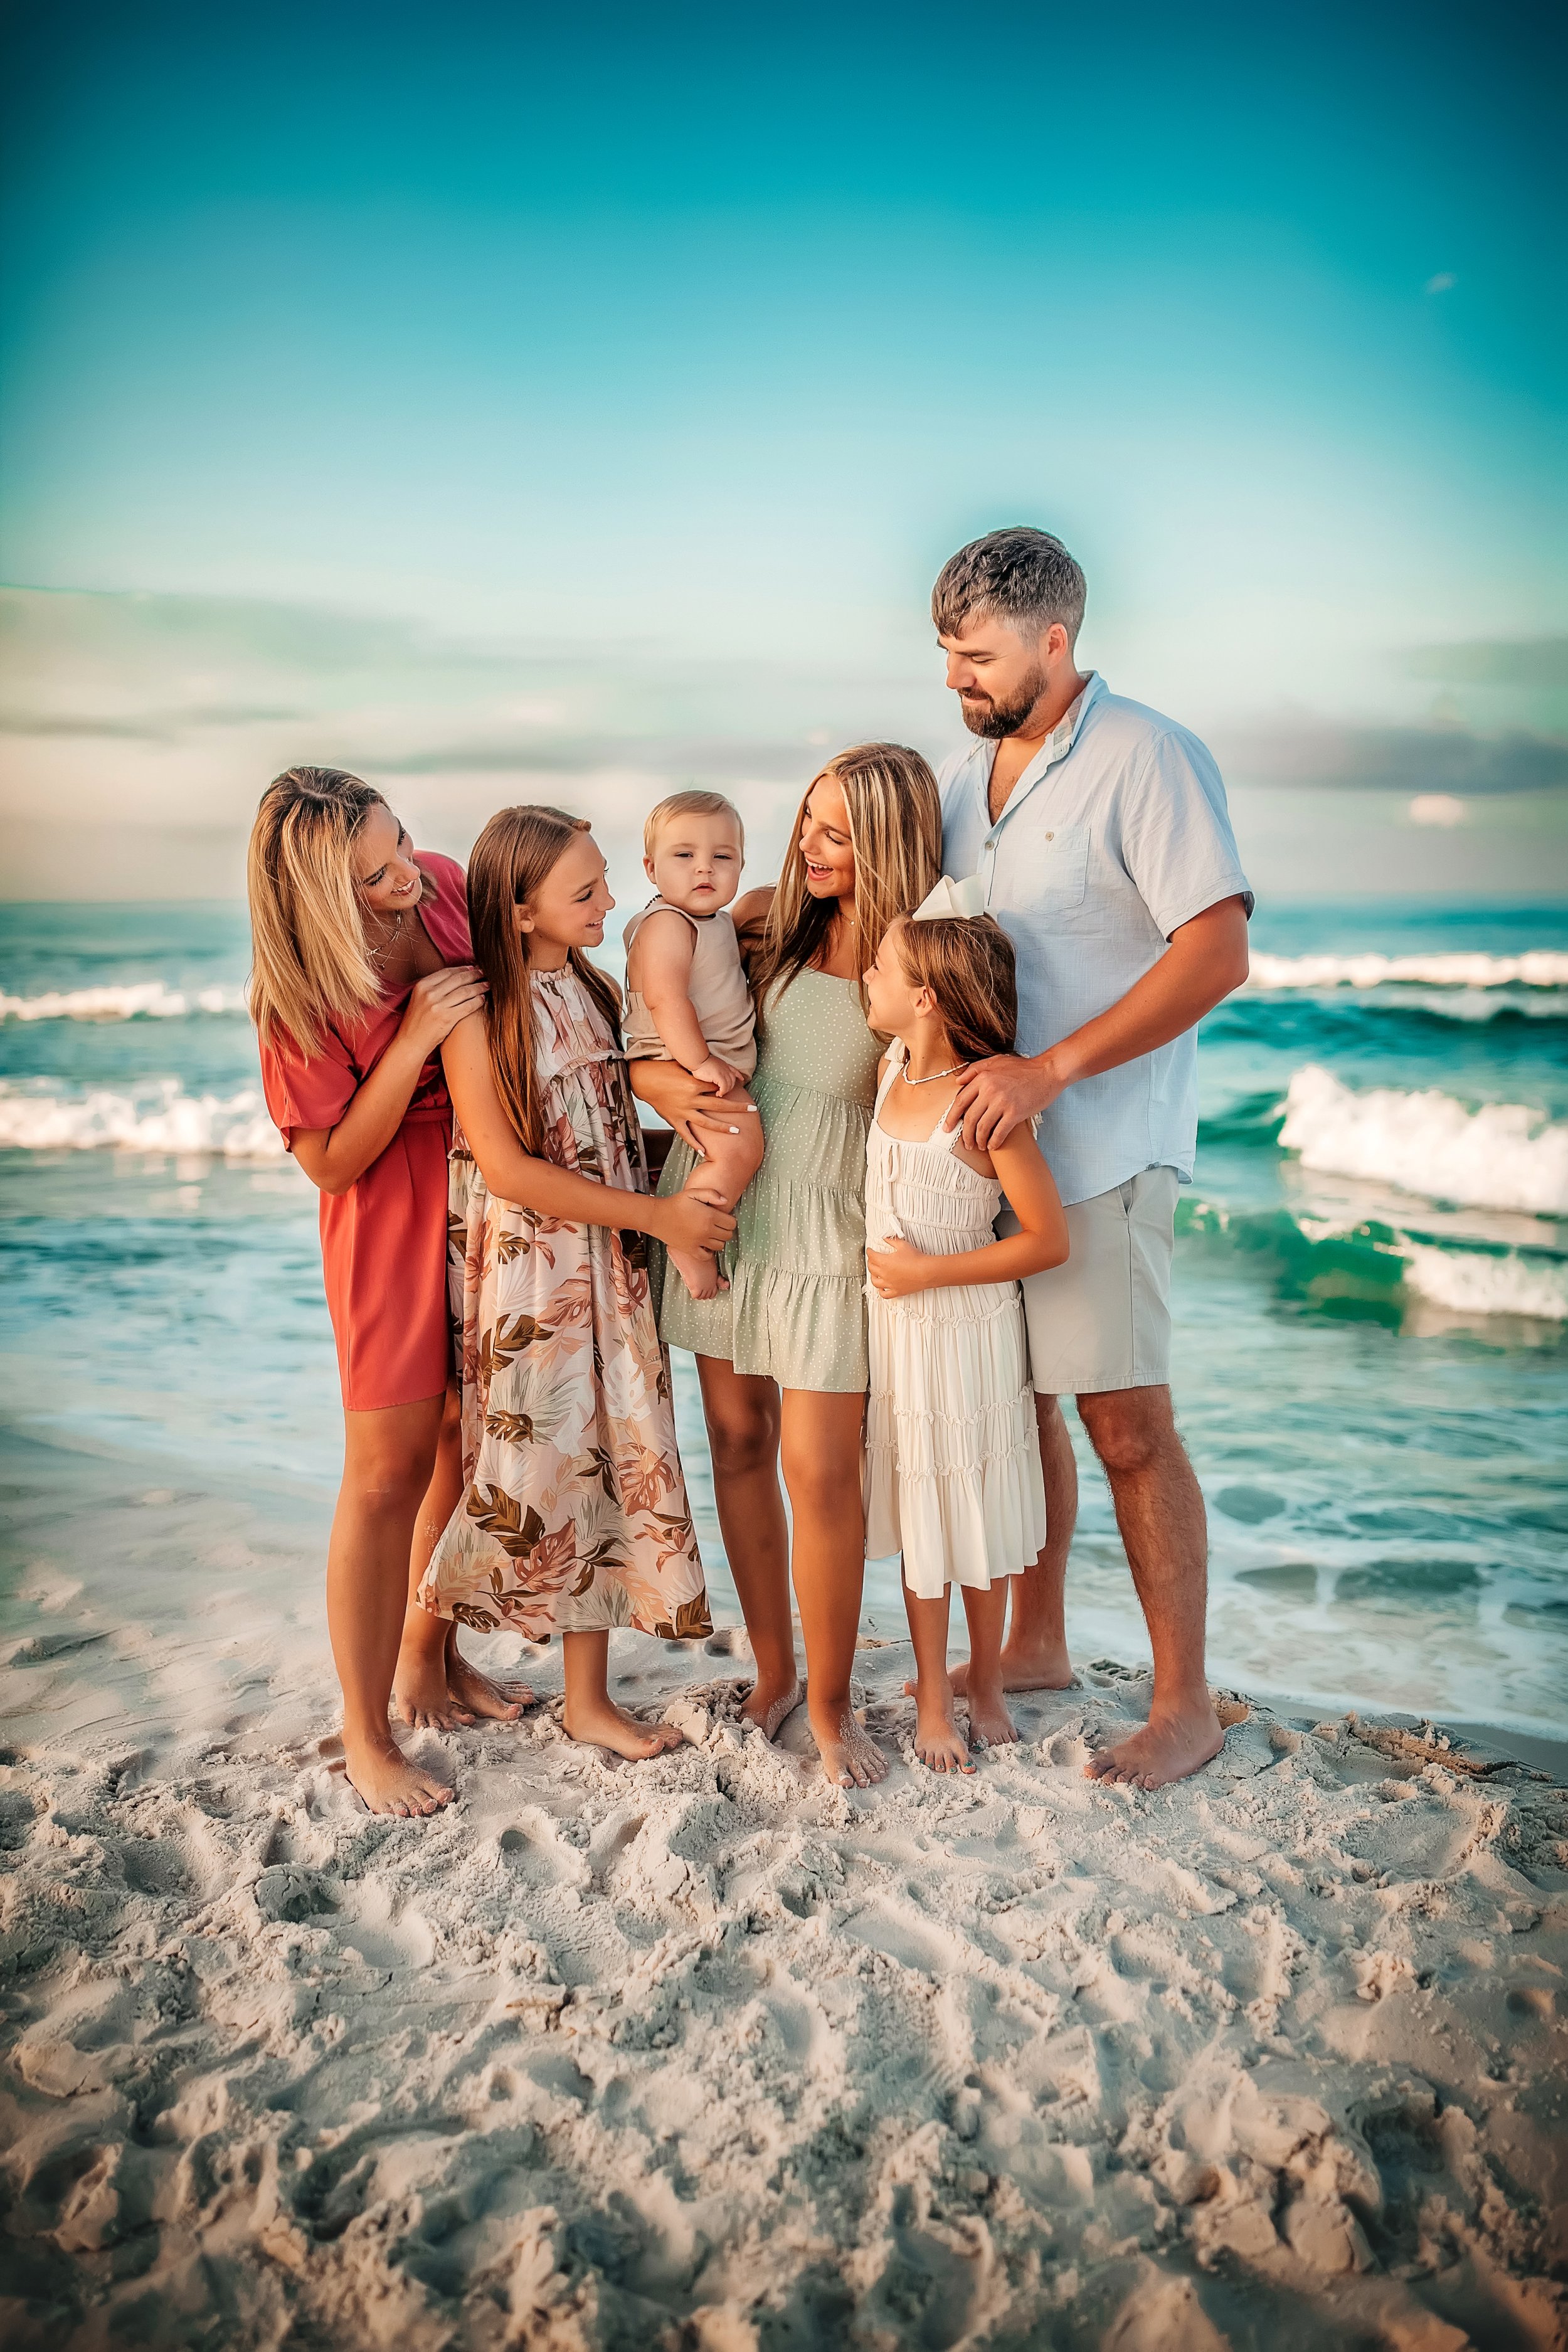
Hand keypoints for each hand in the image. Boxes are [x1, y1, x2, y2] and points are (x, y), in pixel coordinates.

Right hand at [399, 965, 487, 1056]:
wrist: (411, 1041)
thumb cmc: (416, 1021)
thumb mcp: (419, 998)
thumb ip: (433, 987)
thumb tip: (455, 977)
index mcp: (422, 985)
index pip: (447, 972)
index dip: (462, 969)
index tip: (472, 968)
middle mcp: (429, 993)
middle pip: (458, 979)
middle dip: (474, 975)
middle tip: (484, 973)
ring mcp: (438, 1006)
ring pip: (465, 992)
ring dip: (479, 987)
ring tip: (487, 985)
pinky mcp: (447, 1018)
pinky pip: (467, 1006)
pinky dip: (477, 1001)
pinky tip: (483, 999)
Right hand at [627, 1057, 758, 1153]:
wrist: (643, 1079)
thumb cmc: (663, 1068)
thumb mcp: (682, 1065)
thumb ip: (698, 1070)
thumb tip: (712, 1068)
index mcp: (694, 1083)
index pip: (717, 1086)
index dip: (729, 1088)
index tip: (741, 1089)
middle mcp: (691, 1099)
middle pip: (720, 1104)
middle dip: (738, 1107)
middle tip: (753, 1109)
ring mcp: (683, 1111)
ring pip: (707, 1122)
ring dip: (723, 1127)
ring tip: (737, 1131)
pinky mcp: (675, 1119)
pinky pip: (687, 1134)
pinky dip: (696, 1144)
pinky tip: (705, 1152)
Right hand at [653, 1191, 736, 1257]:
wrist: (657, 1216)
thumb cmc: (675, 1203)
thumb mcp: (693, 1193)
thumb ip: (711, 1194)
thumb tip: (725, 1201)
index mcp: (709, 1216)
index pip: (732, 1223)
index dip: (729, 1220)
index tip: (722, 1217)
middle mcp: (706, 1230)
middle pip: (728, 1235)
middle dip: (726, 1230)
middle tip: (717, 1225)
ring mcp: (699, 1242)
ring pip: (720, 1246)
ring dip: (718, 1240)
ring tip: (711, 1234)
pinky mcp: (691, 1250)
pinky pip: (707, 1256)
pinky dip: (709, 1252)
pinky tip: (705, 1244)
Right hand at [692, 1055, 740, 1096]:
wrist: (697, 1059)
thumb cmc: (699, 1063)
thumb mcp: (710, 1065)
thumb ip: (715, 1071)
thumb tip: (713, 1077)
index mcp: (724, 1065)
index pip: (735, 1070)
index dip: (739, 1075)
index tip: (742, 1079)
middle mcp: (725, 1068)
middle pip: (733, 1080)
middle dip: (729, 1088)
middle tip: (722, 1092)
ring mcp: (723, 1072)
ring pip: (730, 1085)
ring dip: (725, 1091)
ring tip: (719, 1094)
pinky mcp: (719, 1076)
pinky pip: (724, 1087)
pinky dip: (722, 1091)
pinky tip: (718, 1094)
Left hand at [866, 1236, 934, 1299]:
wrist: (926, 1271)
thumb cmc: (917, 1259)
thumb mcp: (903, 1245)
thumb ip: (892, 1241)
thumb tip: (886, 1238)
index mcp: (885, 1262)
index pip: (872, 1256)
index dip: (869, 1252)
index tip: (870, 1250)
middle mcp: (885, 1274)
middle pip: (871, 1268)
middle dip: (870, 1262)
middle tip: (872, 1259)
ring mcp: (890, 1284)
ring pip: (875, 1282)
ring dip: (872, 1276)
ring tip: (874, 1273)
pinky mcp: (897, 1291)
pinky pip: (884, 1294)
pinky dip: (881, 1291)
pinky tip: (881, 1288)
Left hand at [947, 1051, 1064, 1152]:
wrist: (1048, 1072)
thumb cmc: (1023, 1068)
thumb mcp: (996, 1061)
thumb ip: (975, 1069)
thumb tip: (957, 1081)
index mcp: (982, 1078)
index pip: (960, 1101)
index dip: (952, 1117)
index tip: (948, 1127)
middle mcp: (990, 1090)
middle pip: (969, 1118)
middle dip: (965, 1134)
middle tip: (965, 1143)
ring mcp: (1002, 1102)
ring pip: (982, 1128)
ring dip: (979, 1140)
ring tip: (980, 1146)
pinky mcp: (1015, 1113)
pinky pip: (999, 1132)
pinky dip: (994, 1142)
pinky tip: (993, 1146)